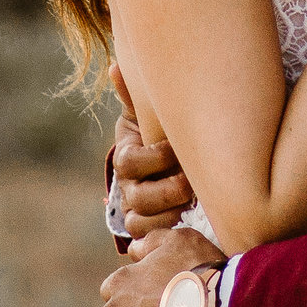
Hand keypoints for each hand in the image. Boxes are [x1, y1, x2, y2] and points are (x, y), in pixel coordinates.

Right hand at [107, 66, 194, 247]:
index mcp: (126, 156)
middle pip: (137, 198)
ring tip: (191, 204)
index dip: (153, 159)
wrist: (170, 166)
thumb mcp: (150, 114)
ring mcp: (135, 211)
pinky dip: (163, 234)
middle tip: (191, 183)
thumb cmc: (163, 134)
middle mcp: (126, 187)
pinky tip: (185, 222)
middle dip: (167, 191)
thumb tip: (115, 66)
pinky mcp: (147, 231)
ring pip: (140, 223)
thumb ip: (136, 95)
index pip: (128, 163)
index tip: (176, 150)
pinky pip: (145, 241)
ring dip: (168, 215)